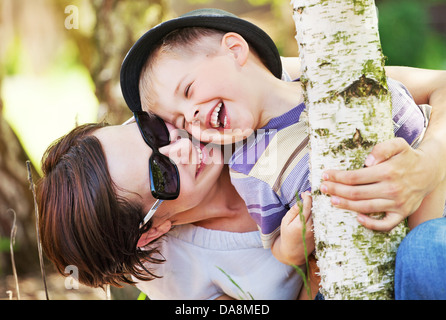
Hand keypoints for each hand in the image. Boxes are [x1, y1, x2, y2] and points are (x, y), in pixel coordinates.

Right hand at [277, 191, 313, 264]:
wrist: (292, 253)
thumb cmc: (287, 235)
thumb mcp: (285, 223)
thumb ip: (293, 212)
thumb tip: (300, 202)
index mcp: (299, 225)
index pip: (307, 208)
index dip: (307, 199)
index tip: (306, 193)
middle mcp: (309, 228)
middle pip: (315, 210)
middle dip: (314, 201)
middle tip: (311, 194)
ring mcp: (316, 232)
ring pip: (320, 216)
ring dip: (319, 207)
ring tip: (315, 200)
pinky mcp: (319, 234)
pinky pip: (321, 221)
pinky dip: (320, 214)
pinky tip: (318, 209)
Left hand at [320, 138, 434, 231]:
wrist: (430, 170)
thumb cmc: (408, 157)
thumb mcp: (398, 144)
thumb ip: (382, 148)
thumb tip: (367, 161)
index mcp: (388, 171)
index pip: (355, 176)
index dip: (338, 177)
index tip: (326, 175)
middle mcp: (392, 189)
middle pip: (356, 193)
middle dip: (336, 190)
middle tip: (323, 188)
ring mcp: (397, 203)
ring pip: (366, 207)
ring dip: (346, 205)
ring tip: (332, 201)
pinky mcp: (402, 213)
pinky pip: (385, 224)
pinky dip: (371, 224)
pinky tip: (357, 218)